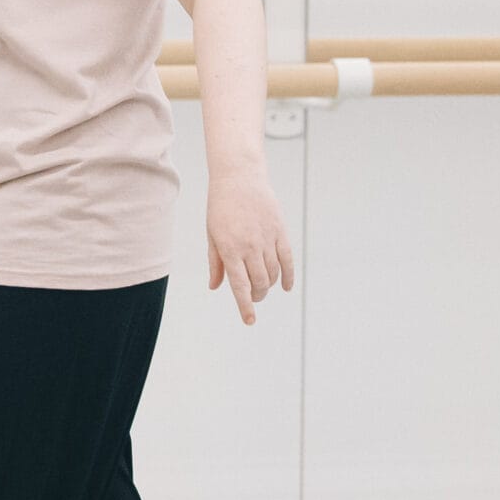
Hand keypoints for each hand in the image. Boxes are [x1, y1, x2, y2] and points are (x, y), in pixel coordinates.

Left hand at [205, 169, 293, 325]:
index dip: (245, 306)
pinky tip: (285, 287)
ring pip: (273, 274)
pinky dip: (288, 276)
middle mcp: (250, 247)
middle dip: (257, 296)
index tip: (250, 321)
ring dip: (269, 286)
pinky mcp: (280, 232)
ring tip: (263, 288)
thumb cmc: (220, 207)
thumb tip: (215, 287)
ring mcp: (267, 239)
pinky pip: (287, 260)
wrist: (239, 178)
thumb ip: (215, 263)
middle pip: (259, 283)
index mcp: (229, 249)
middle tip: (253, 298)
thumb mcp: (212, 234)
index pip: (240, 286)